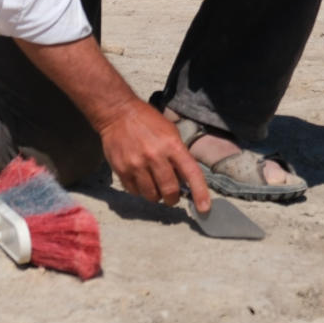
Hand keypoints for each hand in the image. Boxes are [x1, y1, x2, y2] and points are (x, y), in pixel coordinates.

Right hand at [96, 99, 211, 212]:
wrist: (118, 114)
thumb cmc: (149, 122)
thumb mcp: (171, 133)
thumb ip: (179, 155)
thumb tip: (186, 180)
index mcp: (172, 146)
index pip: (191, 173)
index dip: (200, 193)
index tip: (205, 208)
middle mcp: (155, 156)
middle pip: (169, 190)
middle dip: (173, 198)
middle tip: (172, 196)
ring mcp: (136, 164)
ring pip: (151, 195)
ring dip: (156, 196)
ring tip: (155, 186)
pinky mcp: (121, 170)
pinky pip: (134, 191)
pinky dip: (140, 191)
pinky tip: (141, 180)